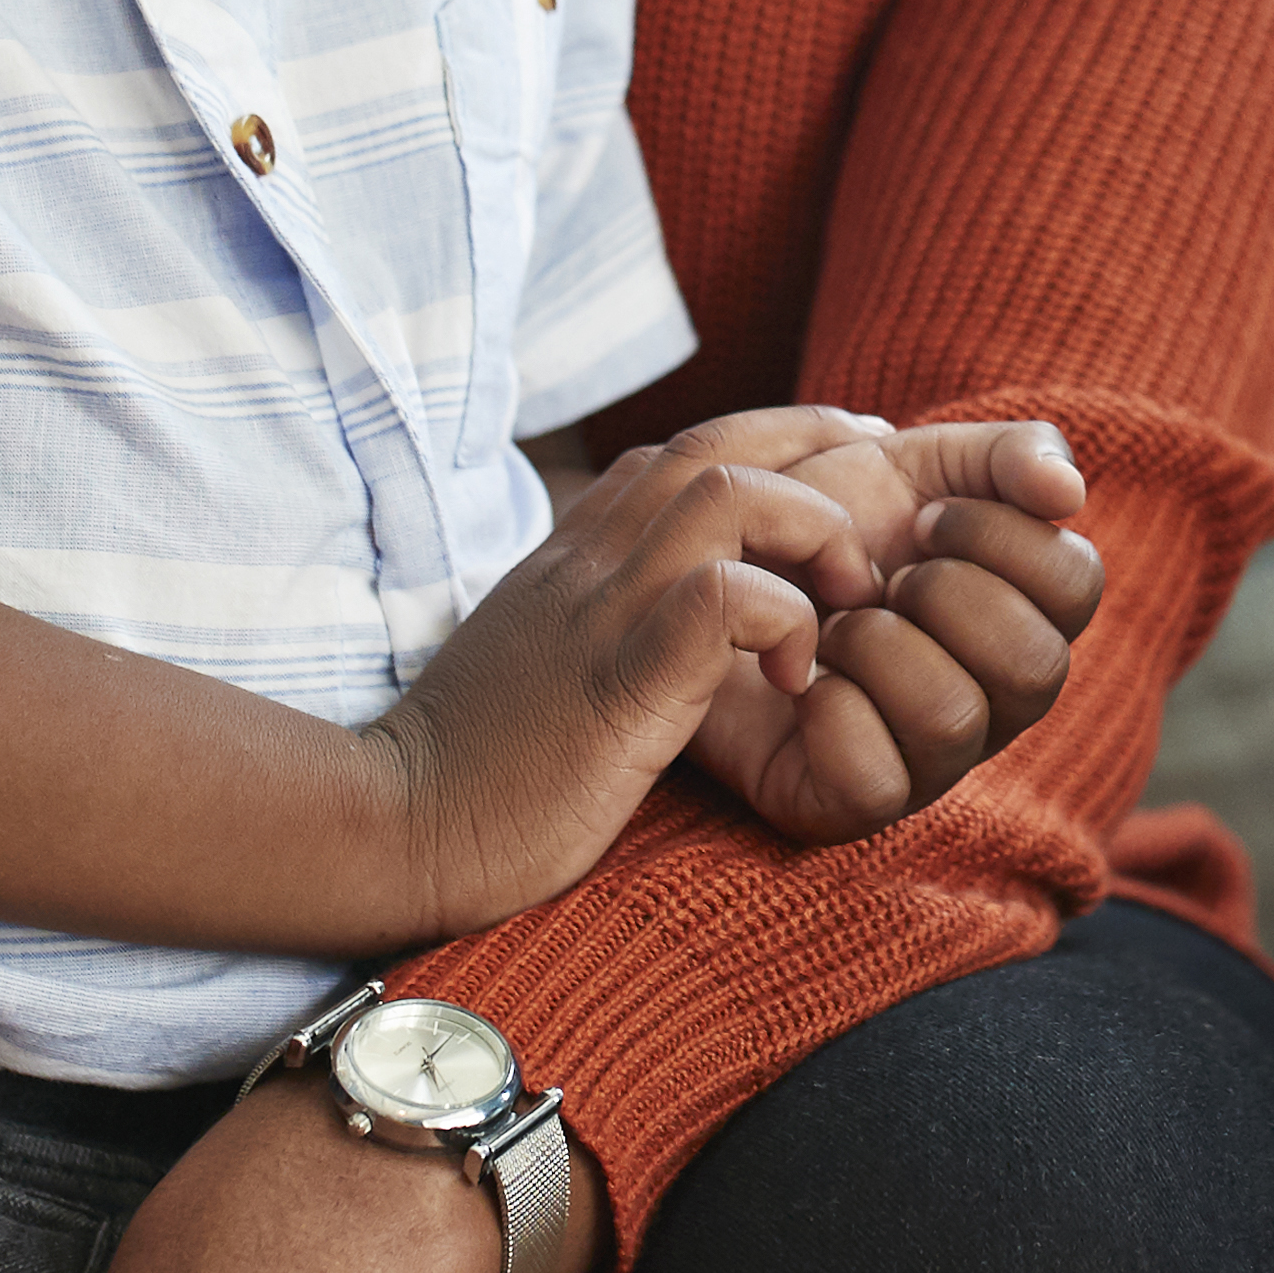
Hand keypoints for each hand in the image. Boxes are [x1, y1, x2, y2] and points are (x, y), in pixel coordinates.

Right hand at [368, 432, 845, 929]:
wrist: (390, 829)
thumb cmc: (475, 767)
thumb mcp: (542, 664)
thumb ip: (599, 619)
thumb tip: (677, 612)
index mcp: (572, 555)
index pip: (680, 450)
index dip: (775, 443)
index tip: (841, 472)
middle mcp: (586, 560)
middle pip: (716, 443)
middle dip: (818, 453)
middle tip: (883, 506)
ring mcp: (600, 613)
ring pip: (728, 494)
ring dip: (812, 533)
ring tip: (842, 603)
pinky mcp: (620, 682)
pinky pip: (720, 600)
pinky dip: (782, 618)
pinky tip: (797, 675)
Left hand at [667, 414, 1101, 837]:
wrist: (702, 576)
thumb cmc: (818, 524)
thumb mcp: (909, 463)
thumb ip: (1004, 455)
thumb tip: (1067, 489)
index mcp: (1023, 614)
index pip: (1077, 585)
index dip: (999, 536)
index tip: (924, 518)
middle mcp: (995, 697)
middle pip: (1037, 667)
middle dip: (943, 595)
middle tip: (873, 575)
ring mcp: (932, 759)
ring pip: (956, 719)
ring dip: (876, 645)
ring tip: (830, 624)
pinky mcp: (856, 802)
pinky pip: (878, 780)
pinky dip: (830, 709)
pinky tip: (800, 676)